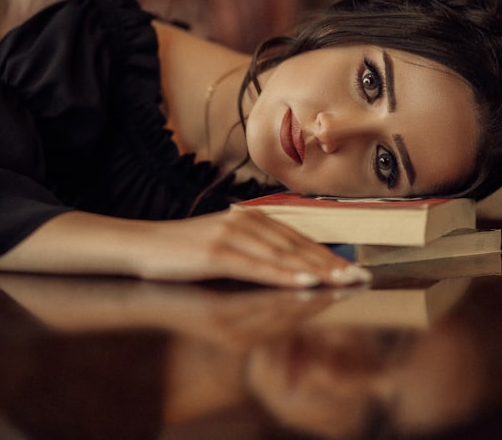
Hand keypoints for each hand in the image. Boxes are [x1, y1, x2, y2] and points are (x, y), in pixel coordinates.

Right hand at [136, 206, 371, 288]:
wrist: (141, 246)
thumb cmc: (182, 251)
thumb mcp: (223, 244)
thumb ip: (253, 249)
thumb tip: (288, 265)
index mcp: (249, 217)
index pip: (296, 239)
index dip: (326, 255)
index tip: (352, 270)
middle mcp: (244, 220)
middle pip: (295, 246)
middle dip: (330, 264)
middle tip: (360, 278)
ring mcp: (230, 235)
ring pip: (282, 256)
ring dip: (315, 271)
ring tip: (342, 283)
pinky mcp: (216, 252)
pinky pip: (257, 267)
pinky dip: (284, 276)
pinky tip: (305, 284)